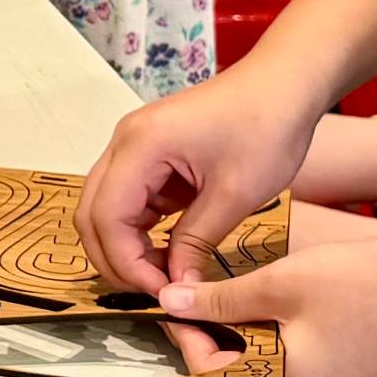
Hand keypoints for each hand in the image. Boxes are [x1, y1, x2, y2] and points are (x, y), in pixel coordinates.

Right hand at [75, 61, 334, 306]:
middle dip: (115, 258)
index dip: (125, 262)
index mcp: (140, 145)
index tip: (160, 292)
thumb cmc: (267, 126)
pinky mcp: (151, 154)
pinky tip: (167, 251)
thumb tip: (178, 289)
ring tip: (163, 275)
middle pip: (92, 212)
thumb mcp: (235, 194)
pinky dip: (140, 230)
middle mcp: (125, 142)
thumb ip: (197, 242)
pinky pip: (129, 199)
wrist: (284, 84)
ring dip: (125, 245)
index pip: (106, 217)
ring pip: (106, 208)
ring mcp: (135, 146)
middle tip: (154, 291)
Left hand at [157, 226, 376, 376]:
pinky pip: (295, 366)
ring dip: (244, 336)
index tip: (172, 303)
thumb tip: (170, 302)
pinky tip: (269, 306)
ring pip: (266, 370)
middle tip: (196, 293)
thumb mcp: (283, 283)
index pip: (215, 376)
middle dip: (214, 336)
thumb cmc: (368, 282)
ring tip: (230, 294)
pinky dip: (275, 340)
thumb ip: (221, 299)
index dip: (187, 337)